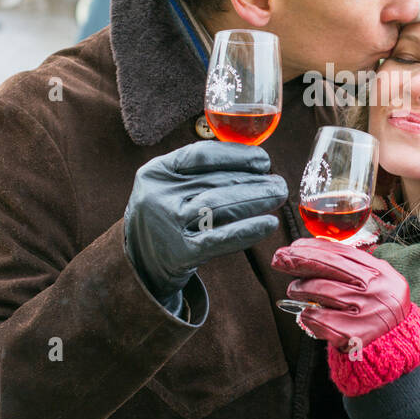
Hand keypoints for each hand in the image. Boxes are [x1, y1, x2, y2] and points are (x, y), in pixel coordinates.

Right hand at [125, 141, 288, 307]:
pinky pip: (220, 239)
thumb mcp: (170, 187)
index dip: (236, 155)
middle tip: (279, 183)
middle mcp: (158, 196)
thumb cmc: (167, 216)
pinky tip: (269, 223)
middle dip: (254, 181)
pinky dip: (247, 230)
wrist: (140, 263)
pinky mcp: (180, 254)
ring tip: (278, 197)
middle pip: (215, 182)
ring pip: (220, 206)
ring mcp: (167, 226)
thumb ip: (200, 172)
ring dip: (255, 200)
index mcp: (155, 172)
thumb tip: (256, 161)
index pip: (201, 155)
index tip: (263, 160)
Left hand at [271, 238, 409, 349]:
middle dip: (300, 259)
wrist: (396, 347)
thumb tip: (313, 251)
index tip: (295, 245)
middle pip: (330, 266)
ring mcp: (365, 311)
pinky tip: (305, 313)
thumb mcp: (377, 283)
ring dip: (300, 287)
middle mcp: (375, 289)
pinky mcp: (353, 334)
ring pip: (322, 289)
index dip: (315, 247)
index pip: (343, 253)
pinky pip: (320, 318)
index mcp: (381, 273)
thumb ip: (354, 267)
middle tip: (280, 258)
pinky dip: (308, 314)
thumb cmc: (378, 311)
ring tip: (293, 288)